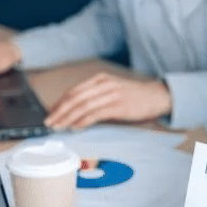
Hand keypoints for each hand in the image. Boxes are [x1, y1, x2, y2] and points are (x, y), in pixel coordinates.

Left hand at [43, 73, 171, 129]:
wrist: (157, 96)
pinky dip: (82, 121)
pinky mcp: (118, 106)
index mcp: (99, 79)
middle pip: (74, 98)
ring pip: (82, 106)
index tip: (50, 113)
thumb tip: (75, 113)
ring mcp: (110, 94)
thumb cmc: (134, 97)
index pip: (74, 91)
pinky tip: (75, 126)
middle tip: (49, 121)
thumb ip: (95, 98)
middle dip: (59, 111)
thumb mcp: (111, 91)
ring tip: (58, 126)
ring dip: (67, 118)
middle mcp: (103, 84)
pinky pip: (95, 114)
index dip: (59, 103)